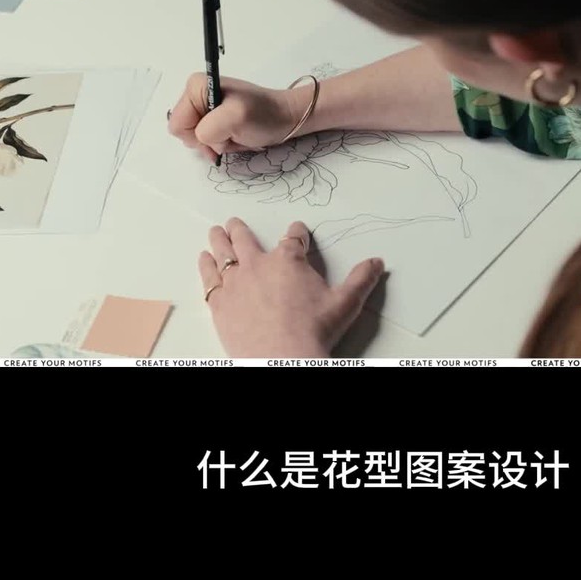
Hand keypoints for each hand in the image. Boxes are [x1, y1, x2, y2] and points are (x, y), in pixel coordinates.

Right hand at [168, 73, 309, 163]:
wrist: (284, 118)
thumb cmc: (263, 115)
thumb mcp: (235, 117)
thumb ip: (209, 128)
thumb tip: (199, 138)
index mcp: (195, 86)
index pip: (178, 124)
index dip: (198, 135)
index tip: (221, 131)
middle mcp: (196, 95)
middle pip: (185, 133)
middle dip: (208, 140)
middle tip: (230, 135)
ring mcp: (205, 108)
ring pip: (196, 140)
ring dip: (216, 143)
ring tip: (235, 134)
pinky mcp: (214, 119)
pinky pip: (206, 141)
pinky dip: (221, 144)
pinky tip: (235, 137)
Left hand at [199, 217, 384, 356]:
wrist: (282, 357)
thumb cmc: (313, 330)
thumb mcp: (345, 304)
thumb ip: (361, 280)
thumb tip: (377, 262)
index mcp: (289, 261)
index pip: (293, 238)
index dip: (297, 232)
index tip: (297, 229)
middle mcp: (258, 265)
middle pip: (245, 238)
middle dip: (240, 228)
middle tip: (234, 222)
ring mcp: (236, 282)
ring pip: (223, 252)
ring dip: (220, 240)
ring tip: (215, 232)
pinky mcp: (220, 302)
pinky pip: (209, 277)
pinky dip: (205, 265)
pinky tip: (203, 259)